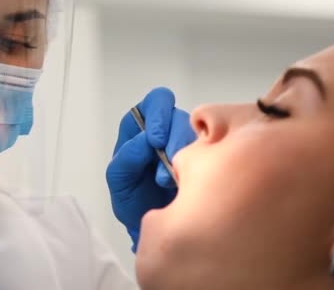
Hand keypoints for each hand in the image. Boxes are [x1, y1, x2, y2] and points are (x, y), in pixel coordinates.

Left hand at [106, 87, 195, 250]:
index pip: (153, 104)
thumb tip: (143, 141)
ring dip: (186, 154)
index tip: (156, 139)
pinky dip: (204, 162)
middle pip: (178, 116)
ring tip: (172, 181)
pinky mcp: (207, 158)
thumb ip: (125, 160)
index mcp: (140, 130)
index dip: (158, 114)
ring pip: (197, 133)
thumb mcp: (119, 183)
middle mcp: (166, 132)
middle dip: (174, 138)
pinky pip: (213, 149)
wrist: (157, 229)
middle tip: (168, 163)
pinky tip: (190, 180)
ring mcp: (188, 145)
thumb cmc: (134, 202)